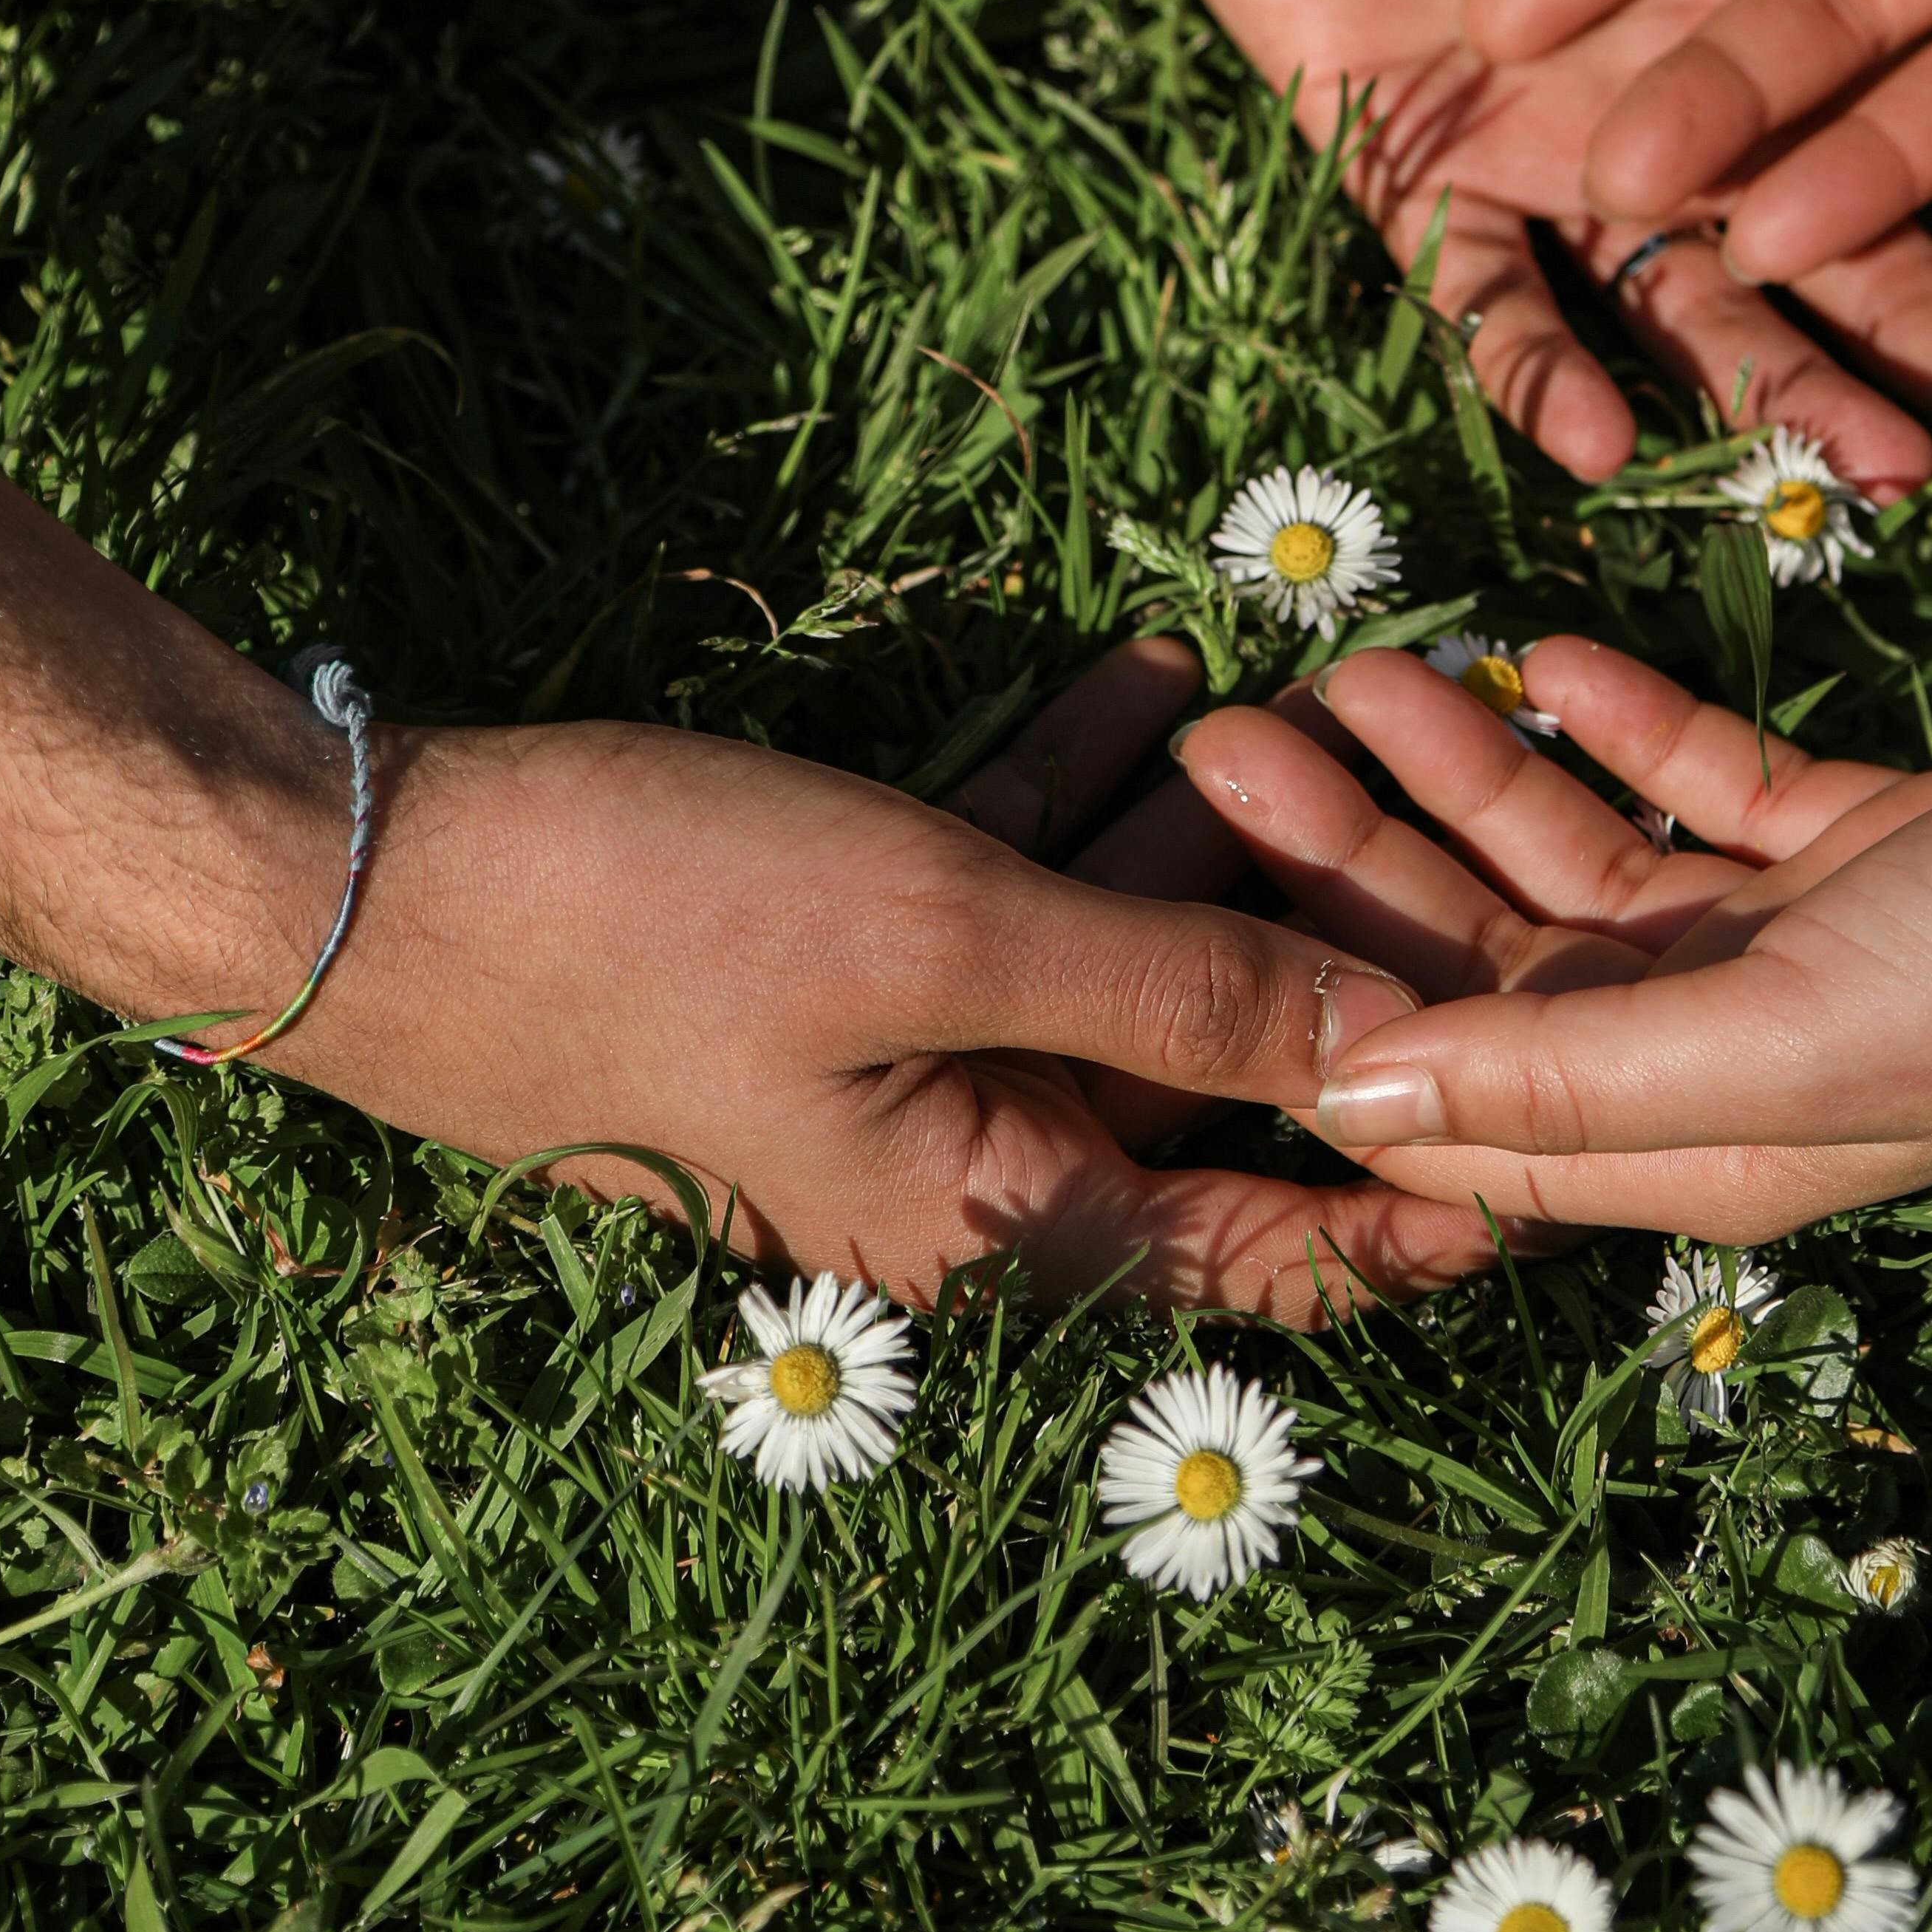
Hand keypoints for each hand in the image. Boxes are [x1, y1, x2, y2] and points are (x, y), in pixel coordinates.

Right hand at [272, 638, 1520, 1319]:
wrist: (360, 878)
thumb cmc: (650, 920)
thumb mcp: (948, 937)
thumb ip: (1176, 995)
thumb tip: (1392, 1055)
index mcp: (1004, 1229)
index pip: (1276, 1258)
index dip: (1431, 1194)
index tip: (1571, 1106)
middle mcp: (969, 1176)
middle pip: (1214, 1093)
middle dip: (1330, 958)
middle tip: (1463, 831)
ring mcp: (903, 1069)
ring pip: (1116, 966)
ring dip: (1209, 845)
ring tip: (1323, 707)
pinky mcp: (837, 967)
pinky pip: (1006, 889)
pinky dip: (1080, 794)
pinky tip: (1162, 673)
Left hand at [1180, 601, 1931, 1242]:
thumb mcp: (1780, 1029)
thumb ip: (1555, 1069)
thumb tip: (1334, 1101)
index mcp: (1693, 1149)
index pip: (1441, 1122)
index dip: (1301, 1038)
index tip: (1171, 931)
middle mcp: (1730, 1067)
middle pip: (1488, 975)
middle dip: (1353, 867)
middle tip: (1225, 738)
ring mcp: (1802, 956)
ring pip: (1579, 873)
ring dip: (1468, 779)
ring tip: (1357, 666)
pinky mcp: (1868, 852)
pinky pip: (1700, 795)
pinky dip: (1621, 729)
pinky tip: (1544, 652)